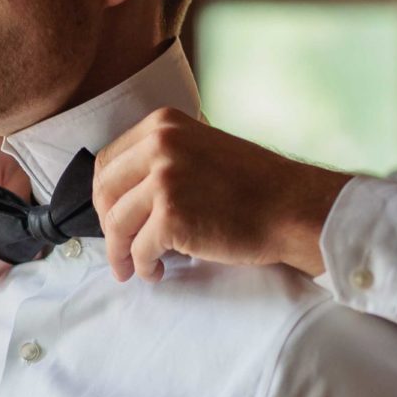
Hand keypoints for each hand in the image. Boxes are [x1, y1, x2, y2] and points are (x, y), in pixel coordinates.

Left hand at [93, 109, 350, 283]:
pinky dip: (142, 266)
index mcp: (163, 125)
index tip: (113, 216)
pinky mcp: (171, 217)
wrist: (291, 207)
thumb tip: (127, 191)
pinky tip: (155, 272)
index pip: (109, 161)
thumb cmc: (254, 186)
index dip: (106, 196)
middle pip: (104, 192)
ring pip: (116, 224)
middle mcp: (160, 145)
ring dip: (119, 252)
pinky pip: (139, 249)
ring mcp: (164, 181)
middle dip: (107, 226)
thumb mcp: (203, 148)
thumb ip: (166, 157)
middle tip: (119, 247)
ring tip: (131, 268)